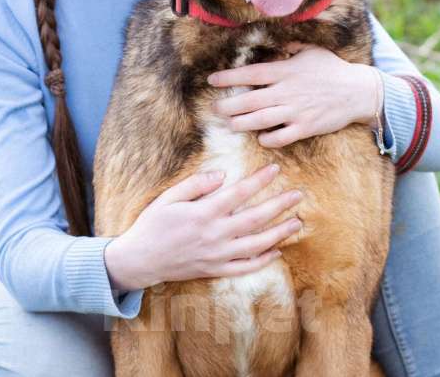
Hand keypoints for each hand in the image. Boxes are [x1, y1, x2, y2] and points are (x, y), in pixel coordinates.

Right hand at [104, 163, 302, 291]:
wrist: (140, 260)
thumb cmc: (153, 224)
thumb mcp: (169, 198)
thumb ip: (197, 184)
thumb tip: (222, 175)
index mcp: (204, 213)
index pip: (239, 193)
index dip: (259, 180)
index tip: (275, 169)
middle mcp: (215, 235)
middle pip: (255, 218)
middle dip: (279, 205)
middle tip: (298, 195)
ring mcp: (217, 255)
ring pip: (256, 245)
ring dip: (279, 233)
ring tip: (296, 223)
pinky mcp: (215, 270)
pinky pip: (245, 267)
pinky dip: (263, 260)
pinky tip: (276, 251)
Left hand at [207, 43, 381, 147]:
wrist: (358, 92)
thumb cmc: (333, 69)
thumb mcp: (311, 50)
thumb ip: (289, 47)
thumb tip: (274, 39)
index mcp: (285, 71)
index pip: (250, 74)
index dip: (229, 77)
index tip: (212, 80)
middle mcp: (287, 91)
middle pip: (249, 100)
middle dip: (228, 105)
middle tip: (214, 108)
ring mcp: (296, 111)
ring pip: (260, 120)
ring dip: (241, 123)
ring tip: (230, 124)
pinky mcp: (306, 127)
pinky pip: (281, 137)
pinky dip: (268, 139)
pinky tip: (261, 138)